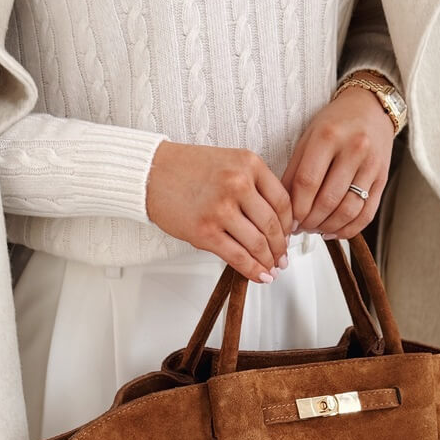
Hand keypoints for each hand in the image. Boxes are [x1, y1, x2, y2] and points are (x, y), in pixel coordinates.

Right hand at [146, 141, 293, 283]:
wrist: (150, 173)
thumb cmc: (187, 169)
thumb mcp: (228, 163)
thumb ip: (252, 185)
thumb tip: (274, 221)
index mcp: (248, 164)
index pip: (282, 201)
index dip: (288, 225)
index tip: (289, 236)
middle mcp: (238, 184)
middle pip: (272, 225)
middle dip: (280, 248)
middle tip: (282, 258)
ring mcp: (221, 209)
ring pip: (257, 244)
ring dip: (268, 262)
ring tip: (271, 269)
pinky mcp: (205, 232)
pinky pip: (237, 257)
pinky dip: (252, 270)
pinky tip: (260, 276)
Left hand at [280, 84, 394, 238]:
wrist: (371, 108)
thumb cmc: (335, 124)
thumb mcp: (307, 138)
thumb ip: (294, 172)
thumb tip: (284, 208)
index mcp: (328, 136)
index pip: (308, 182)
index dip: (296, 208)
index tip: (289, 221)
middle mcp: (353, 149)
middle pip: (328, 200)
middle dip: (310, 222)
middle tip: (300, 227)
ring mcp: (371, 165)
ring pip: (348, 211)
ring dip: (328, 227)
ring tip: (315, 229)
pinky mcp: (383, 178)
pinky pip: (366, 214)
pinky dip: (348, 229)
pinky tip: (334, 231)